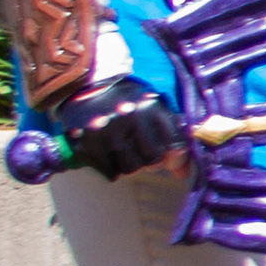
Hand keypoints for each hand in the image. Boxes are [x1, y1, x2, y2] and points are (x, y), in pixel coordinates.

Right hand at [55, 74, 186, 182]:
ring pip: (131, 168)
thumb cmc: (126, 104)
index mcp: (151, 105)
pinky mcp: (87, 143)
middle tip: (137, 150)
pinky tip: (107, 154)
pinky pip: (110, 172)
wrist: (81, 92)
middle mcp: (130, 116)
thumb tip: (183, 173)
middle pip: (153, 159)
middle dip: (148, 160)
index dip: (173, 154)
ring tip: (121, 149)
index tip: (165, 151)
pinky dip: (111, 169)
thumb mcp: (153, 110)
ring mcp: (106, 130)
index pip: (176, 145)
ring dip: (128, 164)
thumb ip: (175, 136)